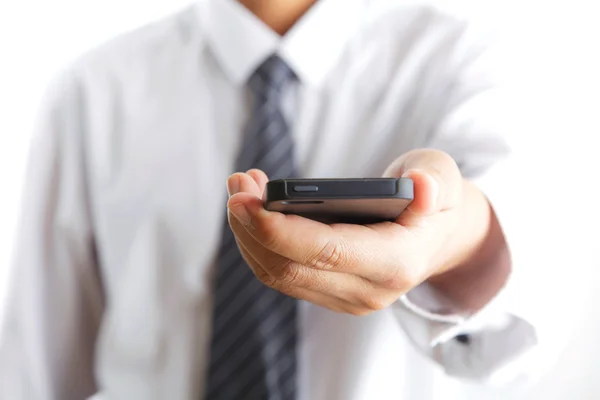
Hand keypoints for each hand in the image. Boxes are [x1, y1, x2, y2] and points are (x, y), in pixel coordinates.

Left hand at [226, 149, 509, 315]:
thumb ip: (435, 181)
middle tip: (237, 184)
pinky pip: (280, 274)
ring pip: (277, 275)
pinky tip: (253, 208)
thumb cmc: (436, 199)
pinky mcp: (328, 294)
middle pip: (290, 268)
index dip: (279, 230)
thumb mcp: (443, 178)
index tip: (245, 201)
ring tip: (241, 188)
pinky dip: (258, 241)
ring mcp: (346, 298)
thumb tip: (421, 186)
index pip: (327, 252)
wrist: (437, 237)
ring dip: (248, 232)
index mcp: (397, 262)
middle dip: (251, 226)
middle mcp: (368, 291)